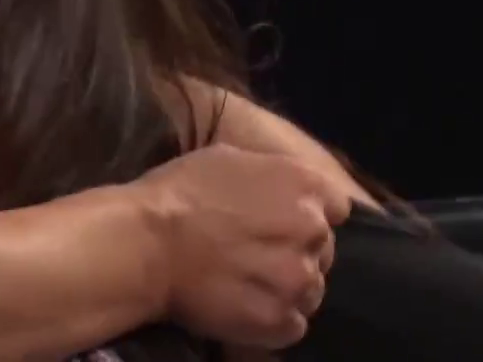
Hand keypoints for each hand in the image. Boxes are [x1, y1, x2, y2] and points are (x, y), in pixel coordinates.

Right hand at [133, 144, 351, 348]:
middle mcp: (313, 231)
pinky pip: (293, 324)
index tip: (280, 222)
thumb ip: (270, 175)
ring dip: (286, 288)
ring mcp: (299, 280)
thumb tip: (283, 192)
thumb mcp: (230, 158)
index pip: (336, 206)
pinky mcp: (280, 320)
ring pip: (311, 289)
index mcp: (304, 185)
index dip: (306, 214)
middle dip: (295, 251)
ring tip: (247, 284)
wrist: (146, 243)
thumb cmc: (179, 193)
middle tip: (255, 253)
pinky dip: (273, 320)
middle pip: (322, 249)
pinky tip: (244, 308)